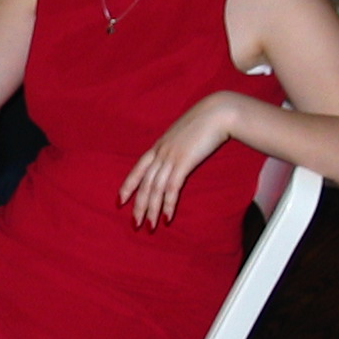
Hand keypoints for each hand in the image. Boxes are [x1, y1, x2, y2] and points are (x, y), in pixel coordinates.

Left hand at [117, 93, 234, 228]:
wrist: (218, 112)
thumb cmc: (206, 122)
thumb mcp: (185, 134)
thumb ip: (178, 145)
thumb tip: (179, 154)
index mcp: (159, 145)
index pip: (138, 168)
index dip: (128, 185)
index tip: (120, 200)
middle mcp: (161, 152)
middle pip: (144, 183)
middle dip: (138, 205)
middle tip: (135, 224)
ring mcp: (171, 156)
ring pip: (155, 188)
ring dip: (152, 210)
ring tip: (149, 226)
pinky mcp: (184, 162)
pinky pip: (172, 188)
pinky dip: (168, 204)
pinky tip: (167, 217)